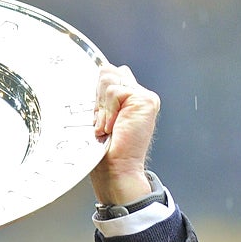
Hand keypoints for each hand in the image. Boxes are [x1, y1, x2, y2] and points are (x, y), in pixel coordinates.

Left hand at [90, 63, 160, 204]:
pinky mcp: (144, 100)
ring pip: (109, 79)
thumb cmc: (105, 152)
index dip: (96, 94)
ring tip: (107, 128)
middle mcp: (138, 95)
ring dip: (101, 108)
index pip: (108, 75)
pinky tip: (112, 127)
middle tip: (102, 124)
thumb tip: (96, 77)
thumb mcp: (100, 119)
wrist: (117, 170)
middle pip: (107, 71)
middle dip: (97, 99)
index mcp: (128, 99)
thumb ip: (102, 98)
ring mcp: (143, 96)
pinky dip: (107, 112)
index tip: (96, 119)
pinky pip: (114, 92)